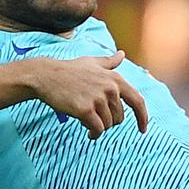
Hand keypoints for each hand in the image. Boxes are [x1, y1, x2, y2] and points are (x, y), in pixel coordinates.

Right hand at [25, 51, 149, 138]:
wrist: (45, 76)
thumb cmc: (69, 70)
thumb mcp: (92, 63)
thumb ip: (109, 62)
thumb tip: (122, 54)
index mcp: (115, 79)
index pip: (137, 101)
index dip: (143, 117)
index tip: (143, 129)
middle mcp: (110, 88)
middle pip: (120, 117)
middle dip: (109, 121)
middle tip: (94, 116)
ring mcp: (98, 99)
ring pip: (108, 125)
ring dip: (99, 127)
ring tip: (86, 118)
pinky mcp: (85, 110)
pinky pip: (98, 129)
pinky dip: (94, 134)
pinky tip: (88, 133)